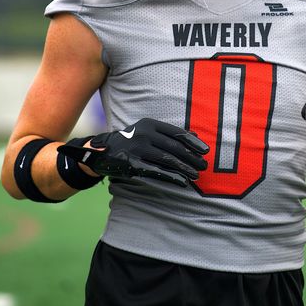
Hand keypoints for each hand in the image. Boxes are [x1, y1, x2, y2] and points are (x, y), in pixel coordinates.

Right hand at [58, 118, 208, 187]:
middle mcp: (144, 134)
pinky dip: (171, 177)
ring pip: (167, 160)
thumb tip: (194, 136)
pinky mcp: (132, 164)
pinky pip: (156, 171)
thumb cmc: (130, 141)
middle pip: (174, 147)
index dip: (192, 143)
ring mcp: (137, 149)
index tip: (205, 151)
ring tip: (196, 175)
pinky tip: (182, 181)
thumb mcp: (147, 131)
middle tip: (203, 166)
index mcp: (149, 124)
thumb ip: (167, 133)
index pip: (176, 133)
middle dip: (191, 158)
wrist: (101, 151)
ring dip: (184, 168)